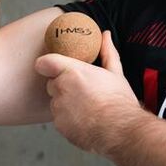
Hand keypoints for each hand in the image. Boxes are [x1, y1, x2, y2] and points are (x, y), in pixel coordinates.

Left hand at [34, 31, 142, 154]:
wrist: (121, 130)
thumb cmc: (119, 101)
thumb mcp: (116, 72)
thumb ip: (107, 52)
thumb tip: (105, 35)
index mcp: (73, 72)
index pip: (44, 63)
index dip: (47, 64)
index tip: (54, 67)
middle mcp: (62, 89)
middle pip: (52, 83)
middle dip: (63, 86)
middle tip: (82, 90)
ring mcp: (58, 109)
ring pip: (56, 102)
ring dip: (65, 103)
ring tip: (87, 107)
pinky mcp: (59, 126)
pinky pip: (59, 119)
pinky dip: (68, 119)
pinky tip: (85, 119)